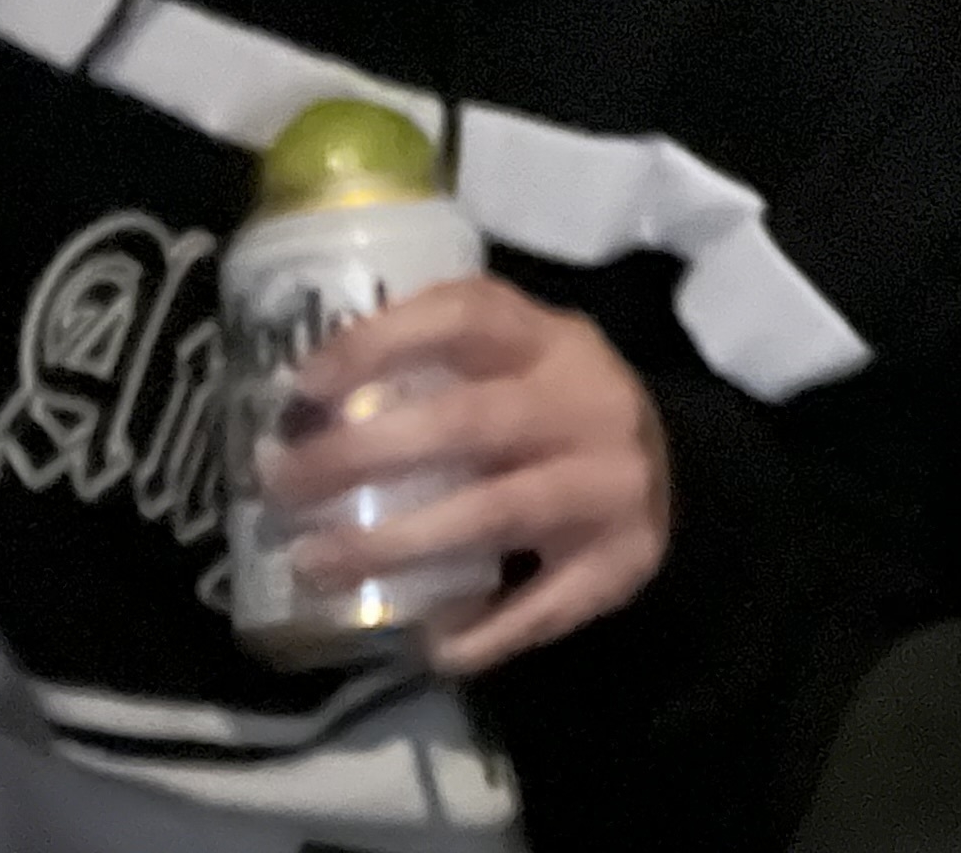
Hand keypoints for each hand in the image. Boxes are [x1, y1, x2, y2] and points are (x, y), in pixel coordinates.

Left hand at [261, 274, 672, 675]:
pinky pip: (543, 604)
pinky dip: (482, 629)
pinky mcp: (625, 558)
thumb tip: (300, 419)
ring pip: (498, 511)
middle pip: (472, 421)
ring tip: (317, 565)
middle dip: (365, 454)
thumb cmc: (554, 412)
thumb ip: (436, 373)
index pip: (468, 315)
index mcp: (552, 341)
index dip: (381, 342)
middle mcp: (588, 402)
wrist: (677, 470)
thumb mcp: (515, 363)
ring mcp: (612, 482)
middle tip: (283, 485)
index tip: (304, 385)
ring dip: (398, 542)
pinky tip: (432, 644)